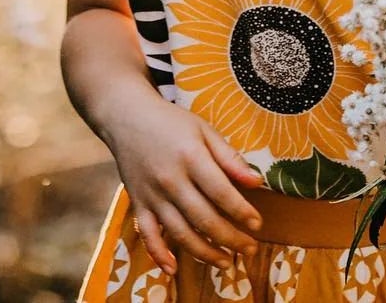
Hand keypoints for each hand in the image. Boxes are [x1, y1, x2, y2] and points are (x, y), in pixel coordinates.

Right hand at [103, 91, 265, 276]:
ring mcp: (152, 194)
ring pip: (180, 232)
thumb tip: (256, 182)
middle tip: (249, 249)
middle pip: (204, 218)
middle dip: (230, 238)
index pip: (221, 192)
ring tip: (226, 263)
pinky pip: (147, 234)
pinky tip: (174, 270)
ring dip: (205, 253)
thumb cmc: (171, 122)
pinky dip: (159, 255)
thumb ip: (229, 157)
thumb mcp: (203, 129)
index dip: (242, 212)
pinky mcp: (138, 203)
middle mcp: (171, 179)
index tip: (258, 225)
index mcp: (191, 157)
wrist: (127, 116)